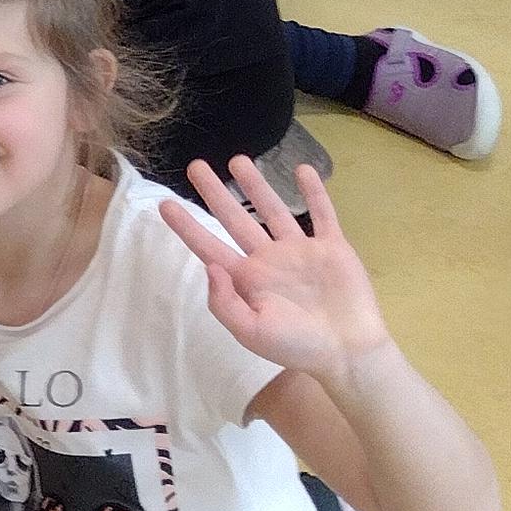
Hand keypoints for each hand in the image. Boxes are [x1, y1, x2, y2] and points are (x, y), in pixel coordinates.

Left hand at [160, 159, 391, 385]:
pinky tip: (302, 169)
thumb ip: (224, 302)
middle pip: (234, 219)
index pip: (208, 246)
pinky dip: (314, 191)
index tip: (163, 204)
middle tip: (195, 166)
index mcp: (246, 280)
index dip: (186, 226)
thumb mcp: (251, 332)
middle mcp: (268, 260)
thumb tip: (208, 265)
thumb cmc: (297, 346)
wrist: (348, 351)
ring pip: (273, 209)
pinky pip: (321, 213)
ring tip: (237, 160)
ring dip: (255, 185)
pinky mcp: (331, 246)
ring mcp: (299, 251)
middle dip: (214, 193)